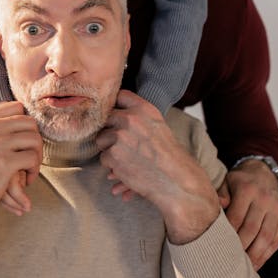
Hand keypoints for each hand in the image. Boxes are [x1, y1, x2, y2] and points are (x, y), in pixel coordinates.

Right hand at [0, 102, 42, 275]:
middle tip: (30, 155)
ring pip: (34, 139)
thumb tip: (18, 114)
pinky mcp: (5, 163)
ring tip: (29, 168)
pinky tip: (27, 180)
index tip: (22, 139)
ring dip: (37, 155)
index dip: (24, 124)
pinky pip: (33, 158)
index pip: (16, 107)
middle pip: (29, 122)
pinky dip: (34, 170)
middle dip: (34, 140)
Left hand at [96, 90, 218, 243]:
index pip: (120, 95)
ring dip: (109, 149)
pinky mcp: (112, 155)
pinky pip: (103, 158)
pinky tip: (127, 169)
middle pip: (107, 118)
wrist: (176, 182)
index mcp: (144, 109)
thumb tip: (112, 115)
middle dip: (111, 131)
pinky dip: (112, 165)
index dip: (117, 105)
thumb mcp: (158, 127)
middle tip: (124, 144)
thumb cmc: (170, 157)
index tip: (118, 114)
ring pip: (101, 139)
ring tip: (128, 158)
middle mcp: (130, 118)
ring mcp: (120, 136)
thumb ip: (138, 118)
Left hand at [218, 159, 277, 269]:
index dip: (228, 234)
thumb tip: (217, 206)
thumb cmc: (240, 182)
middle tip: (228, 261)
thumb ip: (220, 194)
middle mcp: (264, 199)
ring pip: (266, 238)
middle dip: (240, 247)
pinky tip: (256, 264)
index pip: (236, 217)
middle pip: (251, 229)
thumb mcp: (227, 182)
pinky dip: (266, 255)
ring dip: (254, 256)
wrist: (263, 174)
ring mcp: (277, 209)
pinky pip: (276, 241)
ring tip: (243, 268)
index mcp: (247, 190)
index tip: (219, 248)